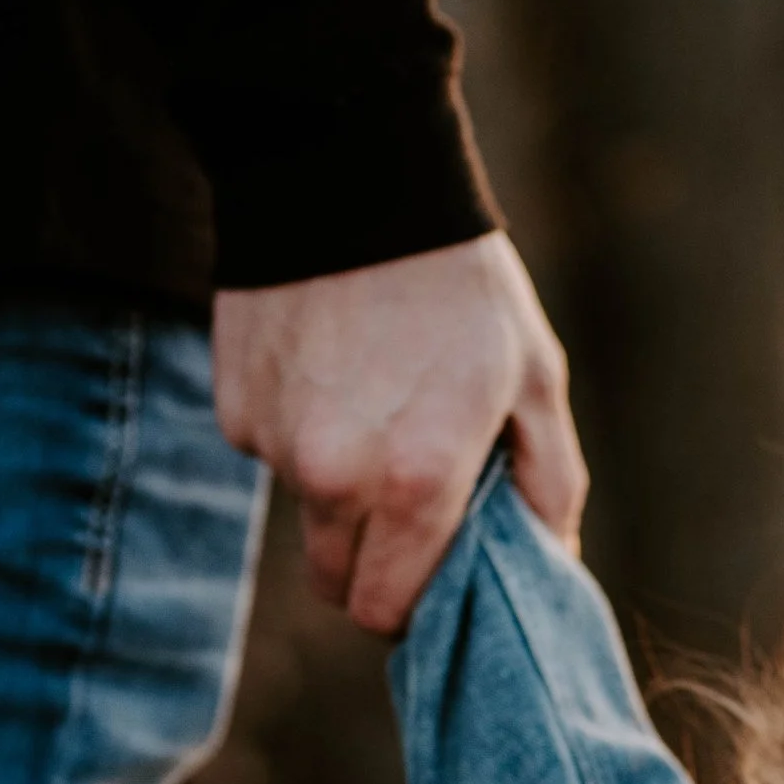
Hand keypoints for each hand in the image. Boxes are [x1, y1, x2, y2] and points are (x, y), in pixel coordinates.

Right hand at [213, 232, 586, 634]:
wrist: (349, 172)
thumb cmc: (461, 284)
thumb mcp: (534, 379)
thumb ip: (549, 487)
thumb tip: (550, 566)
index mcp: (417, 482)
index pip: (389, 611)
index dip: (414, 607)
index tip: (434, 577)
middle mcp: (334, 477)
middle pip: (336, 585)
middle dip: (374, 565)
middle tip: (409, 506)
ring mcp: (274, 444)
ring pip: (305, 516)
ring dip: (339, 491)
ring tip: (376, 405)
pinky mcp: (233, 407)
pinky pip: (268, 454)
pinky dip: (299, 432)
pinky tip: (330, 367)